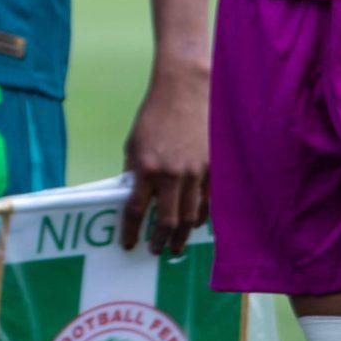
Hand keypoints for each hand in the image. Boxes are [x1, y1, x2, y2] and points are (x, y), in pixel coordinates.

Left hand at [120, 60, 209, 254]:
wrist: (184, 90)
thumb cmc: (154, 114)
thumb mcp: (134, 142)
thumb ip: (134, 170)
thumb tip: (131, 195)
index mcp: (146, 167)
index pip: (135, 210)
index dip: (130, 231)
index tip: (129, 244)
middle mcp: (171, 174)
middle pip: (167, 221)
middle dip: (160, 241)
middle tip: (156, 250)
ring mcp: (195, 172)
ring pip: (191, 216)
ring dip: (182, 236)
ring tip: (175, 246)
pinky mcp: (212, 168)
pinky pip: (208, 201)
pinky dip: (201, 216)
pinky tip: (195, 224)